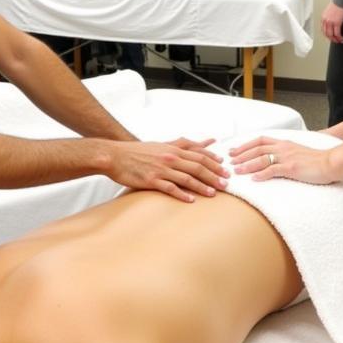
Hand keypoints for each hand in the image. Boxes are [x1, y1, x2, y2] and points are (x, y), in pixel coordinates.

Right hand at [107, 137, 227, 202]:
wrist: (116, 156)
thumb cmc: (139, 151)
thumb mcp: (163, 144)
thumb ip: (183, 144)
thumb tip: (203, 142)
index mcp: (173, 149)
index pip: (199, 154)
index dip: (214, 161)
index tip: (225, 168)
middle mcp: (169, 157)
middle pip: (197, 166)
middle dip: (214, 175)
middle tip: (226, 183)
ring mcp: (161, 169)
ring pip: (187, 178)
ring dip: (202, 186)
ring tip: (214, 193)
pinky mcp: (151, 180)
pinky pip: (169, 188)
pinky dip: (181, 194)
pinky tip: (191, 200)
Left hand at [228, 135, 335, 184]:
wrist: (331, 162)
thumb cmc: (317, 160)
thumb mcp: (298, 152)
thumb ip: (286, 153)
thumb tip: (275, 159)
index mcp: (284, 143)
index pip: (260, 140)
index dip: (245, 145)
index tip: (234, 150)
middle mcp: (283, 148)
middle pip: (257, 148)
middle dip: (241, 154)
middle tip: (230, 161)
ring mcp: (287, 157)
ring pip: (261, 159)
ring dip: (247, 165)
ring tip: (237, 171)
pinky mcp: (292, 168)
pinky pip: (273, 170)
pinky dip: (261, 174)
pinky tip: (253, 179)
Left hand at [321, 1, 342, 43]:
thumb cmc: (338, 2)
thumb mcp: (330, 11)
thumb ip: (330, 17)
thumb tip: (333, 21)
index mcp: (323, 17)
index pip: (323, 29)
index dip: (327, 35)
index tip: (331, 37)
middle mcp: (325, 20)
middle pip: (326, 34)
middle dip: (331, 39)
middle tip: (336, 41)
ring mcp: (330, 22)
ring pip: (331, 35)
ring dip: (336, 40)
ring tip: (340, 41)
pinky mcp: (337, 23)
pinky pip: (337, 34)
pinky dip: (340, 38)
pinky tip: (342, 38)